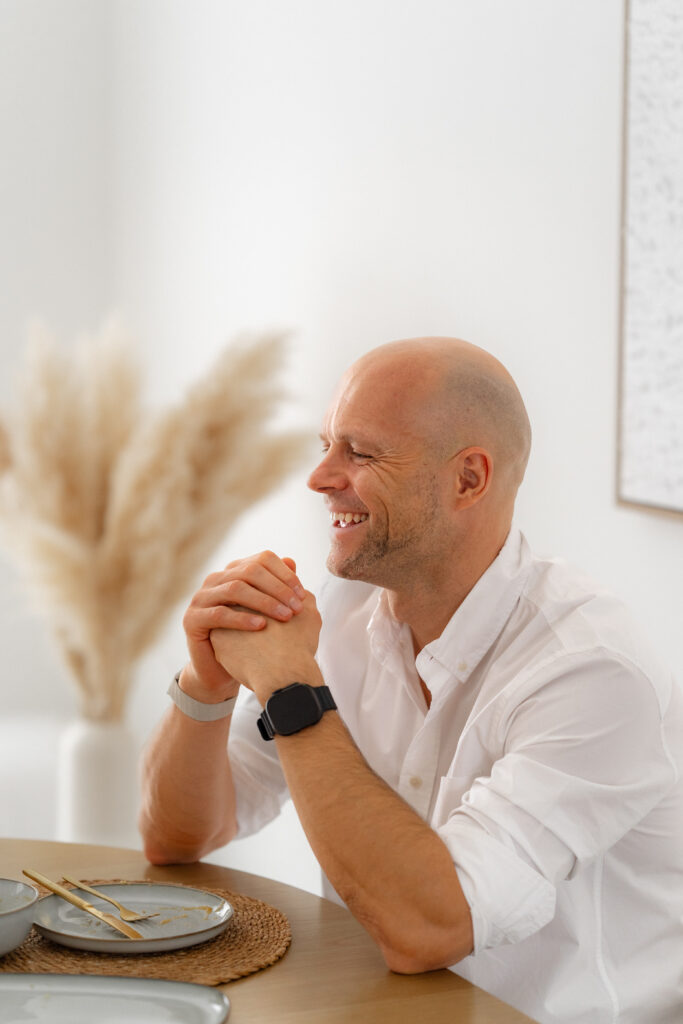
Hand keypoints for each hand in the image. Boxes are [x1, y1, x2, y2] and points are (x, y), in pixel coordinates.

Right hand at [181, 551, 305, 702]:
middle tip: (297, 607)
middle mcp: (216, 580)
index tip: (303, 594)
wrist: (222, 671)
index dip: (285, 574)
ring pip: (235, 589)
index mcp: (234, 572)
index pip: (262, 559)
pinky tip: (261, 626)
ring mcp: (201, 597)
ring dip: (264, 602)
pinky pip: (219, 614)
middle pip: (250, 571)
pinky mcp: (192, 619)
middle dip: (277, 588)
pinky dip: (242, 619)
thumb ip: (276, 587)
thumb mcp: (266, 611)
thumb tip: (292, 561)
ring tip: (284, 617)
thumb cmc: (250, 639)